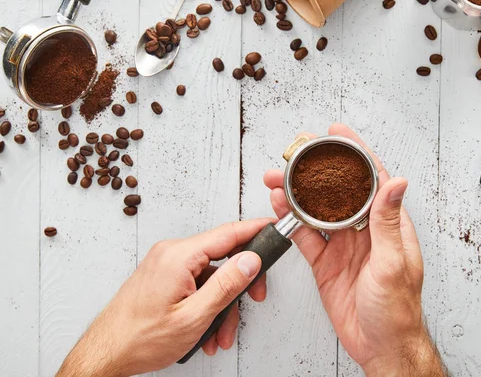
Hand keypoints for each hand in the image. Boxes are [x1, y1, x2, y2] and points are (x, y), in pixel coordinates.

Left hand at [56, 219, 272, 376]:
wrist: (107, 353)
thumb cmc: (140, 338)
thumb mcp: (194, 316)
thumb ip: (226, 285)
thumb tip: (251, 260)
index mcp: (179, 256)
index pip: (228, 233)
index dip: (256, 230)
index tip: (275, 227)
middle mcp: (171, 253)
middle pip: (222, 256)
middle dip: (240, 283)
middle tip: (254, 300)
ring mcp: (167, 264)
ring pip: (211, 276)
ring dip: (222, 304)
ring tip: (220, 334)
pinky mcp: (164, 276)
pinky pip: (196, 283)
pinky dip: (207, 304)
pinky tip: (207, 329)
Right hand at [264, 124, 444, 376]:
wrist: (379, 346)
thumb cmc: (397, 310)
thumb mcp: (393, 263)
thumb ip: (389, 222)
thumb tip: (395, 182)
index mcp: (387, 224)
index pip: (371, 179)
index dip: (355, 153)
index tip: (338, 134)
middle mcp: (364, 230)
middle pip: (337, 190)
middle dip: (316, 169)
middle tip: (297, 153)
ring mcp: (342, 245)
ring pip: (316, 210)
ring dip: (297, 193)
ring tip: (278, 178)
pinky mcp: (325, 262)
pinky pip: (305, 236)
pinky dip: (291, 221)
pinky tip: (280, 207)